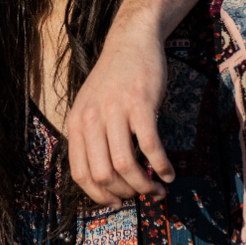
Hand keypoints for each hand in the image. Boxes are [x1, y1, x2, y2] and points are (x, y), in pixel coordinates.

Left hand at [65, 25, 174, 208]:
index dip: (99, 195)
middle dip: (125, 194)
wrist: (130, 41)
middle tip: (142, 195)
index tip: (117, 202)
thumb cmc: (113, 79)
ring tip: (158, 188)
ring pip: (124, 164)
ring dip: (144, 185)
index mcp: (76, 123)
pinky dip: (161, 166)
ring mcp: (115, 110)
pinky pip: (150, 145)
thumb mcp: (91, 107)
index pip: (80, 173)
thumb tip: (106, 178)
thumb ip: (94, 137)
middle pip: (102, 174)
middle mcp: (91, 118)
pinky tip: (169, 171)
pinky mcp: (140, 103)